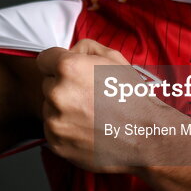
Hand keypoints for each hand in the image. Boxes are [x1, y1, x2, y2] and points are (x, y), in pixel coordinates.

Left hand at [37, 39, 165, 172]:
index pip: (44, 59)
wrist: (146, 136)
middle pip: (47, 84)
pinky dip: (66, 129)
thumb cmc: (132, 96)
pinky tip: (87, 129)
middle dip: (63, 87)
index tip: (71, 72)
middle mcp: (57, 94)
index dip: (58, 64)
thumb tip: (69, 52)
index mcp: (68, 68)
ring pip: (49, 108)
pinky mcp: (57, 143)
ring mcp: (55, 122)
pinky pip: (53, 130)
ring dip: (63, 109)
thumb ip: (85, 47)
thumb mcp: (115, 58)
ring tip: (91, 114)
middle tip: (89, 96)